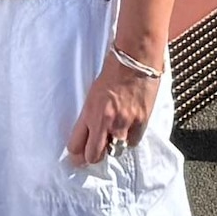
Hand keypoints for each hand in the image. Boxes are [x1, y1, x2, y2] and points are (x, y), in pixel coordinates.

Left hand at [66, 45, 163, 168]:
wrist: (135, 59)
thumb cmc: (113, 71)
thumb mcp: (93, 94)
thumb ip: (90, 116)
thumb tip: (90, 135)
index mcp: (88, 113)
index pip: (75, 146)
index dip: (77, 154)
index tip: (79, 155)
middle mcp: (103, 121)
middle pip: (93, 156)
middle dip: (95, 155)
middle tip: (99, 149)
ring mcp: (123, 123)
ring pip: (115, 151)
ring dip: (115, 145)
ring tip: (118, 131)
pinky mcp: (141, 122)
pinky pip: (133, 142)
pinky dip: (131, 137)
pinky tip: (131, 125)